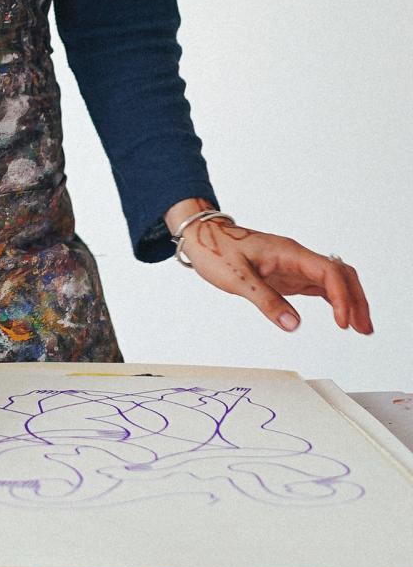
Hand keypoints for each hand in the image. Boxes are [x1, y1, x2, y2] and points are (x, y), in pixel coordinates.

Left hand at [168, 207, 372, 335]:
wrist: (202, 237)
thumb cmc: (216, 250)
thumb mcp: (237, 278)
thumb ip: (266, 300)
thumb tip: (293, 325)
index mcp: (288, 252)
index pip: (328, 271)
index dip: (341, 296)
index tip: (342, 322)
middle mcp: (296, 257)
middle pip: (340, 273)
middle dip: (356, 300)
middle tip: (364, 329)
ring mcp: (294, 265)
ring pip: (334, 279)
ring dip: (350, 301)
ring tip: (360, 328)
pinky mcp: (288, 274)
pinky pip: (320, 285)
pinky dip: (335, 300)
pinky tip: (340, 316)